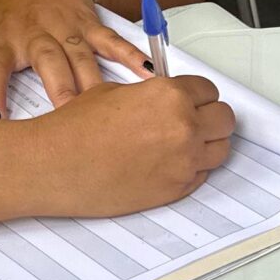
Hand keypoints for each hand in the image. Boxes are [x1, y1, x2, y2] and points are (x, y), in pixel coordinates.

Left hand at [0, 0, 151, 114]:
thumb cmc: (9, 0)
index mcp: (4, 41)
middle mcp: (35, 35)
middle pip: (48, 65)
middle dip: (58, 90)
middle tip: (68, 117)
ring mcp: (64, 28)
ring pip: (80, 57)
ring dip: (94, 82)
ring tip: (108, 106)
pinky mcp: (88, 22)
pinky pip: (110, 40)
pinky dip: (130, 55)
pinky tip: (146, 73)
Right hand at [36, 73, 232, 214]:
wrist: (55, 164)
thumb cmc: (75, 130)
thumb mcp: (116, 93)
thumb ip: (154, 96)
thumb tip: (168, 100)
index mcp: (170, 96)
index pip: (209, 90)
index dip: (198, 95)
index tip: (191, 100)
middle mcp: (184, 127)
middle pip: (224, 119)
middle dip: (210, 118)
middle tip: (193, 120)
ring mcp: (183, 161)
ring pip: (221, 149)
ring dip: (207, 144)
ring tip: (183, 144)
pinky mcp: (176, 189)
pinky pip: (202, 175)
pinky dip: (192, 168)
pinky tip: (168, 163)